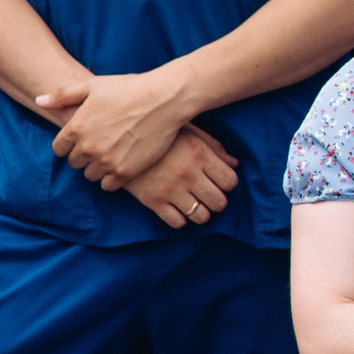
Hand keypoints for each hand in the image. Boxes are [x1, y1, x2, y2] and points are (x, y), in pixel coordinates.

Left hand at [38, 68, 192, 187]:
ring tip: (114, 154)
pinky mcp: (126, 171)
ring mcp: (106, 161)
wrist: (165, 99)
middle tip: (102, 145)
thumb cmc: (130, 88)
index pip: (59, 149)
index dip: (71, 144)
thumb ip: (62, 95)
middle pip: (75, 163)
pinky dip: (112, 178)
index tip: (85, 138)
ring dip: (98, 167)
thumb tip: (39, 101)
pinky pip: (108, 185)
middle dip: (85, 155)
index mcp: (75, 128)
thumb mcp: (92, 86)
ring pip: (90, 175)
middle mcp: (87, 148)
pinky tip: (123, 165)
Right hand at [120, 125, 237, 229]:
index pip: (230, 181)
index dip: (228, 183)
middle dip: (218, 201)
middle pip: (219, 202)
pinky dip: (181, 219)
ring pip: (201, 216)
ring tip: (195, 204)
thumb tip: (235, 164)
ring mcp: (170, 189)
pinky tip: (178, 208)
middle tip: (210, 196)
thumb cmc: (160, 134)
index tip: (220, 181)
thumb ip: (214, 147)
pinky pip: (177, 222)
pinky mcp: (152, 201)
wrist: (119, 141)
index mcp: (200, 154)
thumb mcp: (190, 131)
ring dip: (201, 213)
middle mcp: (188, 174)